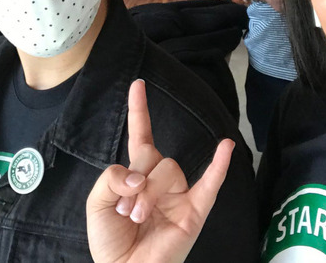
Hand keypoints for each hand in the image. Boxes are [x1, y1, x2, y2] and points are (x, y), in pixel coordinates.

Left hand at [86, 80, 233, 262]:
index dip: (139, 110)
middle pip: (153, 158)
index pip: (142, 135)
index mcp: (137, 175)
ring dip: (149, 193)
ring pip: (169, 171)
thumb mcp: (98, 202)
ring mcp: (179, 195)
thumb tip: (139, 176)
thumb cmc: (110, 240)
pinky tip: (227, 146)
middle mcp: (160, 181)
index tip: (137, 84)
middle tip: (126, 211)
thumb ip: (112, 178)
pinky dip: (219, 165)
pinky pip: (210, 184)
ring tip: (139, 218)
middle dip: (136, 182)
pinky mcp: (194, 212)